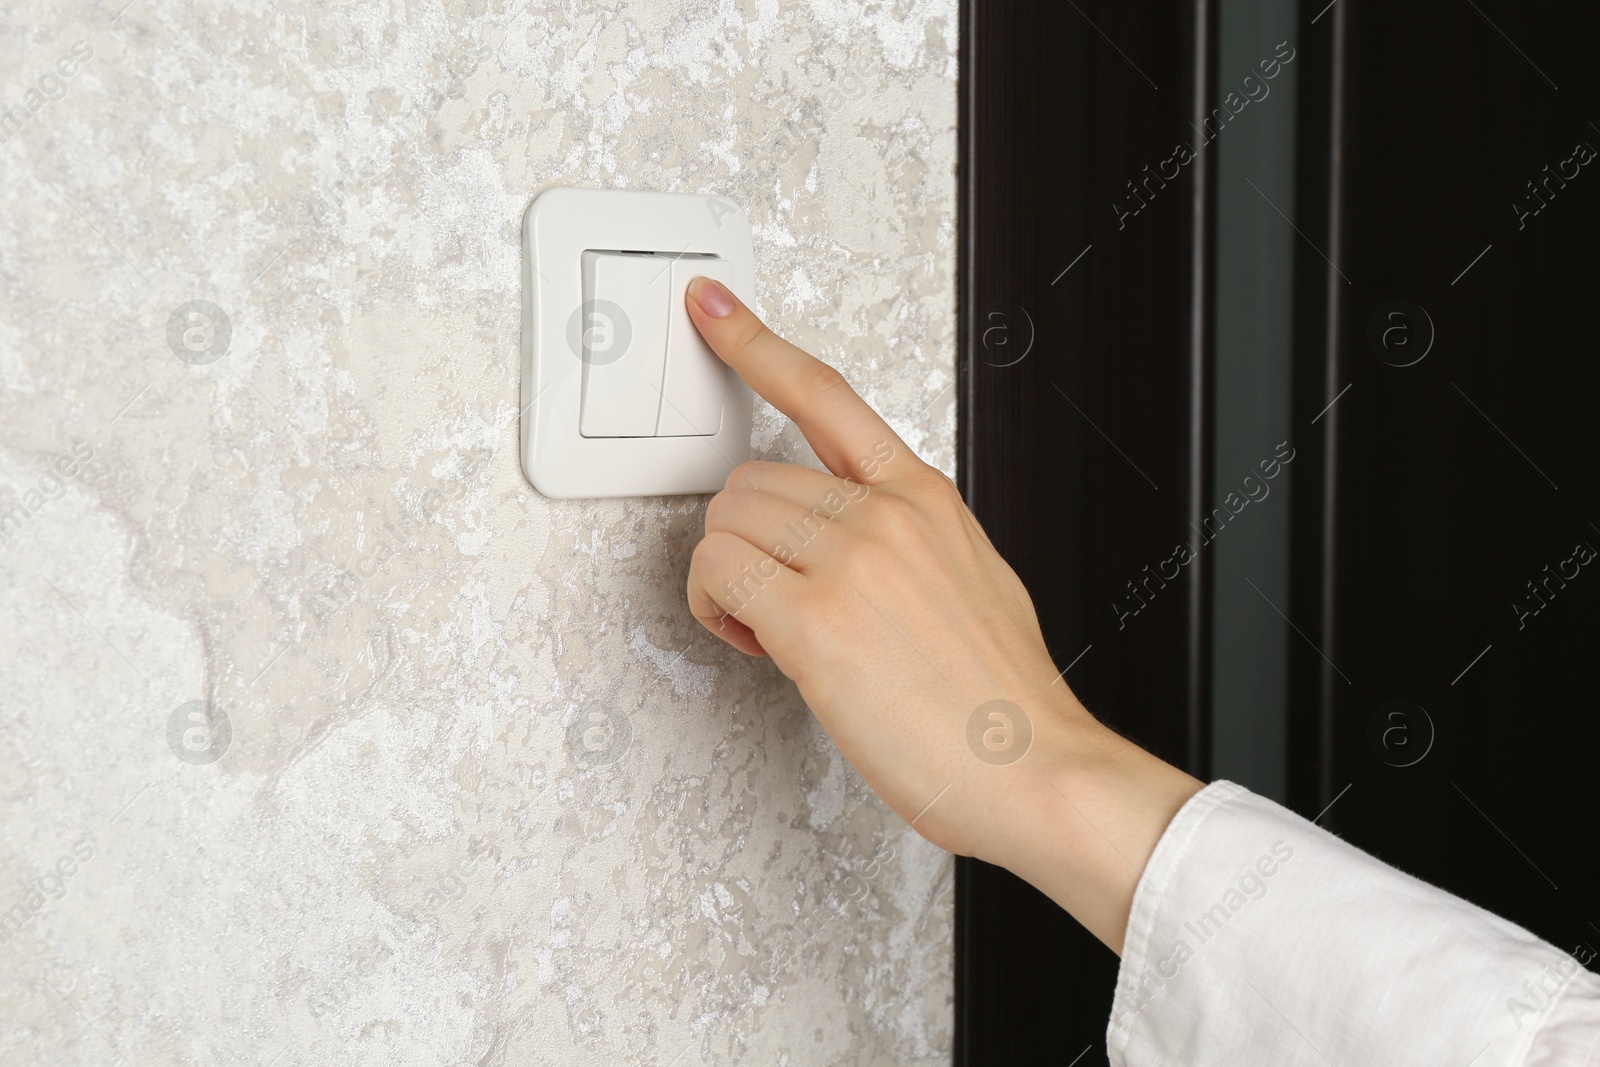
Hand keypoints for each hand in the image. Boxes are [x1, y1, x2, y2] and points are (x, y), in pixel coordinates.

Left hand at [682, 277, 1202, 952]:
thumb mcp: (972, 582)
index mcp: (924, 498)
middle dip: (742, 539)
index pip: (825, 395)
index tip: (711, 309)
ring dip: (723, 576)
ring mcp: (849, 562)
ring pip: (723, 522)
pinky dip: (714, 608)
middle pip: (747, 479)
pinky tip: (756, 643)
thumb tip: (845, 550)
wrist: (1036, 770)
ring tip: (767, 629)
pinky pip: (715, 575)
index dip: (755, 343)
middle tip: (769, 600)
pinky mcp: (813, 620)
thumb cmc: (1001, 700)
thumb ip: (907, 544)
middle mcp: (884, 515)